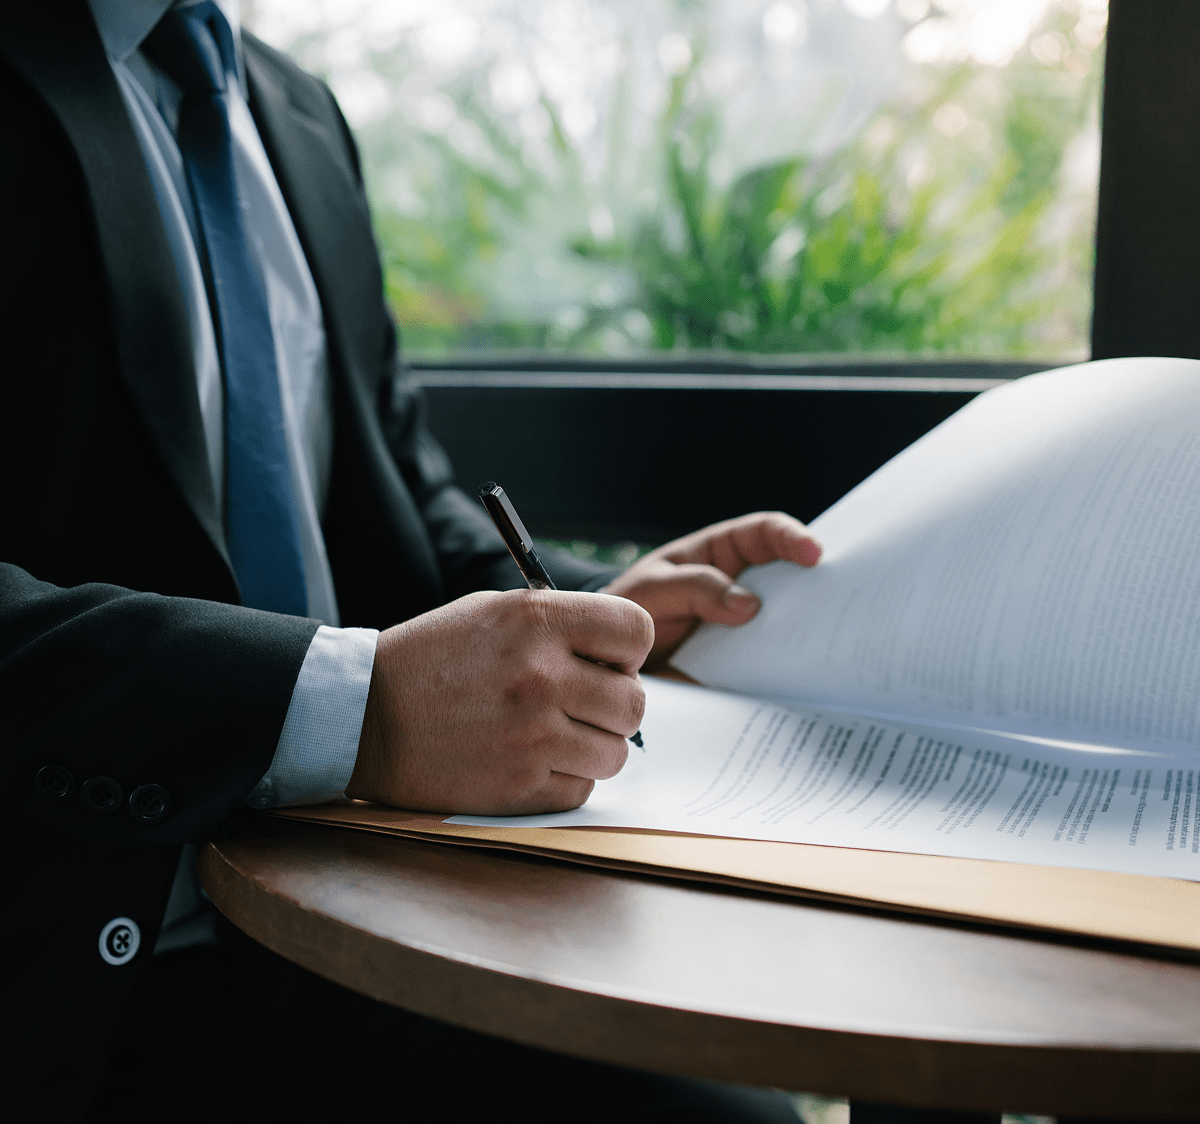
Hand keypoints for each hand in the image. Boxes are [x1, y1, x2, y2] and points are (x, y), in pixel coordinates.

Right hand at [347, 589, 652, 814]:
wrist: (363, 716)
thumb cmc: (430, 659)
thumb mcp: (492, 611)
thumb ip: (558, 624)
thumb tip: (617, 653)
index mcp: (536, 620)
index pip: (635, 631)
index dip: (628, 651)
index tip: (608, 663)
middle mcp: (541, 675)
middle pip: (635, 702)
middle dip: (615, 707)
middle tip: (581, 706)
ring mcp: (531, 735)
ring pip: (616, 753)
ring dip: (593, 748)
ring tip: (554, 736)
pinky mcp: (518, 786)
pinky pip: (581, 790)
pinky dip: (564, 780)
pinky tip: (530, 761)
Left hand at [601, 511, 821, 666]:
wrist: (605, 661)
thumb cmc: (628, 609)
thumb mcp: (652, 590)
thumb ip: (696, 589)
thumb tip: (750, 605)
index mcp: (719, 554)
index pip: (764, 533)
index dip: (792, 537)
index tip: (813, 554)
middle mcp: (738, 586)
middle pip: (790, 579)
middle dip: (818, 586)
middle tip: (843, 600)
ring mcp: (743, 626)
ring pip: (787, 623)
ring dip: (808, 632)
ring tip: (832, 644)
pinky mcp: (741, 663)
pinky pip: (770, 663)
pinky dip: (787, 670)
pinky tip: (802, 680)